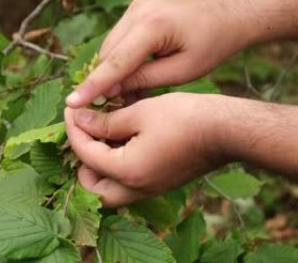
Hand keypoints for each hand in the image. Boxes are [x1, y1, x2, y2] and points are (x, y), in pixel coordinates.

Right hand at [65, 0, 255, 107]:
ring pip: (111, 46)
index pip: (116, 62)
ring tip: (132, 94)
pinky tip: (136, 76)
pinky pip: (121, 38)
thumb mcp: (183, 71)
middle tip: (117, 109)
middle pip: (108, 53)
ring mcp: (137, 5)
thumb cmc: (214, 43)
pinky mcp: (138, 7)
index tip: (71, 103)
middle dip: (106, 82)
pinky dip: (123, 58)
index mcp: (153, 25)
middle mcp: (139, 9)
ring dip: (115, 71)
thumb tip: (112, 91)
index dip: (93, 85)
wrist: (230, 11)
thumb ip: (145, 80)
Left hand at [65, 93, 228, 206]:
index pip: (85, 154)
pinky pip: (129, 181)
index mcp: (127, 172)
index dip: (73, 128)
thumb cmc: (185, 118)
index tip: (72, 108)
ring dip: (100, 164)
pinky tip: (122, 134)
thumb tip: (79, 119)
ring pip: (111, 188)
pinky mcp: (162, 182)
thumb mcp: (140, 112)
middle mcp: (137, 188)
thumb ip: (105, 121)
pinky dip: (119, 163)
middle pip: (93, 188)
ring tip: (101, 130)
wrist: (225, 130)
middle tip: (83, 131)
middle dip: (82, 161)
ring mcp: (151, 188)